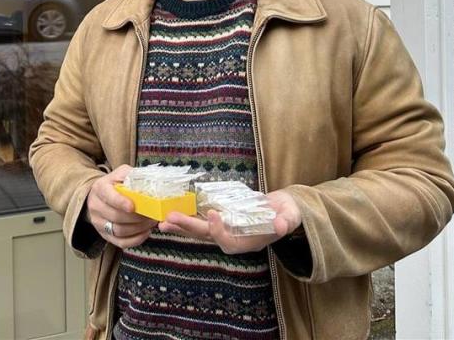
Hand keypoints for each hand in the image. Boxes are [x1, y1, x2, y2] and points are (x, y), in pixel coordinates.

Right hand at [86, 165, 157, 248]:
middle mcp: (96, 206)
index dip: (121, 202)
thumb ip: (132, 174)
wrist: (99, 197)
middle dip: (137, 217)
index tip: (133, 206)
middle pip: (116, 216)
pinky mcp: (105, 235)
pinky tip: (145, 232)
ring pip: (119, 231)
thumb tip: (150, 180)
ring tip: (151, 222)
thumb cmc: (114, 185)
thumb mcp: (120, 174)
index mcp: (100, 188)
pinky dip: (136, 239)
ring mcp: (99, 223)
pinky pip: (121, 243)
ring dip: (139, 228)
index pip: (109, 196)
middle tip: (152, 214)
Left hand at [157, 190, 302, 254]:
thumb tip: (281, 224)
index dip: (219, 230)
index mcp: (249, 242)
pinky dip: (187, 219)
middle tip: (168, 219)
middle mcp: (234, 239)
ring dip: (181, 227)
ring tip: (162, 222)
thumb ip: (286, 221)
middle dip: (188, 227)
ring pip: (200, 232)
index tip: (213, 214)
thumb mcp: (290, 217)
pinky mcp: (221, 221)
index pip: (229, 242)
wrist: (283, 211)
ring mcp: (226, 231)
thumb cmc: (287, 215)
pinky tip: (172, 215)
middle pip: (208, 236)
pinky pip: (201, 222)